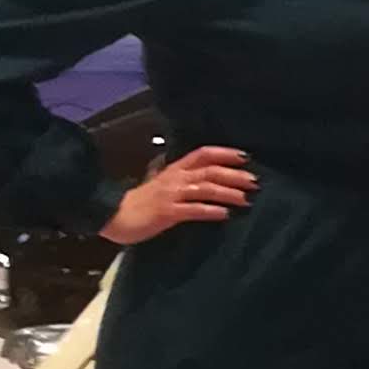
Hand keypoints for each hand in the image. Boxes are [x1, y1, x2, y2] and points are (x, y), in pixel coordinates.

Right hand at [103, 145, 252, 244]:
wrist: (113, 215)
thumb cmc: (141, 203)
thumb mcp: (163, 185)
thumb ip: (183, 180)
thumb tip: (207, 180)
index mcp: (175, 170)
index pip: (203, 154)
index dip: (225, 153)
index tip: (245, 156)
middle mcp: (175, 178)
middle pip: (210, 171)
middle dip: (235, 175)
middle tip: (255, 181)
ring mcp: (171, 195)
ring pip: (205, 188)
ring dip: (228, 192)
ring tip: (247, 199)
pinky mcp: (167, 212)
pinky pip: (193, 210)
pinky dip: (211, 211)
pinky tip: (225, 214)